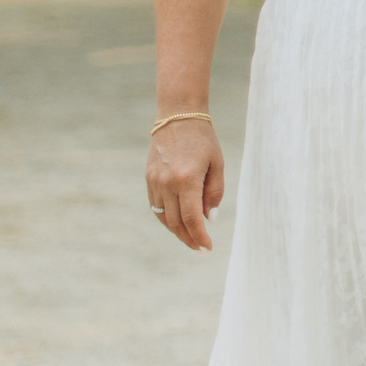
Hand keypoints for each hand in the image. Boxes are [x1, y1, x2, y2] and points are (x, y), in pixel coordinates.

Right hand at [147, 118, 224, 250]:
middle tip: (200, 248)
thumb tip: (209, 219)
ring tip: (191, 237)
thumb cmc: (203, 140)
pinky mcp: (148, 179)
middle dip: (189, 239)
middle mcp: (167, 183)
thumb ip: (214, 193)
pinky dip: (167, 218)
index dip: (199, 237)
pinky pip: (156, 206)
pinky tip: (178, 222)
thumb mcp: (217, 164)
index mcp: (187, 180)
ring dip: (177, 231)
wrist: (178, 117)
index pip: (192, 219)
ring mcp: (155, 182)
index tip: (207, 248)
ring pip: (164, 217)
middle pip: (176, 223)